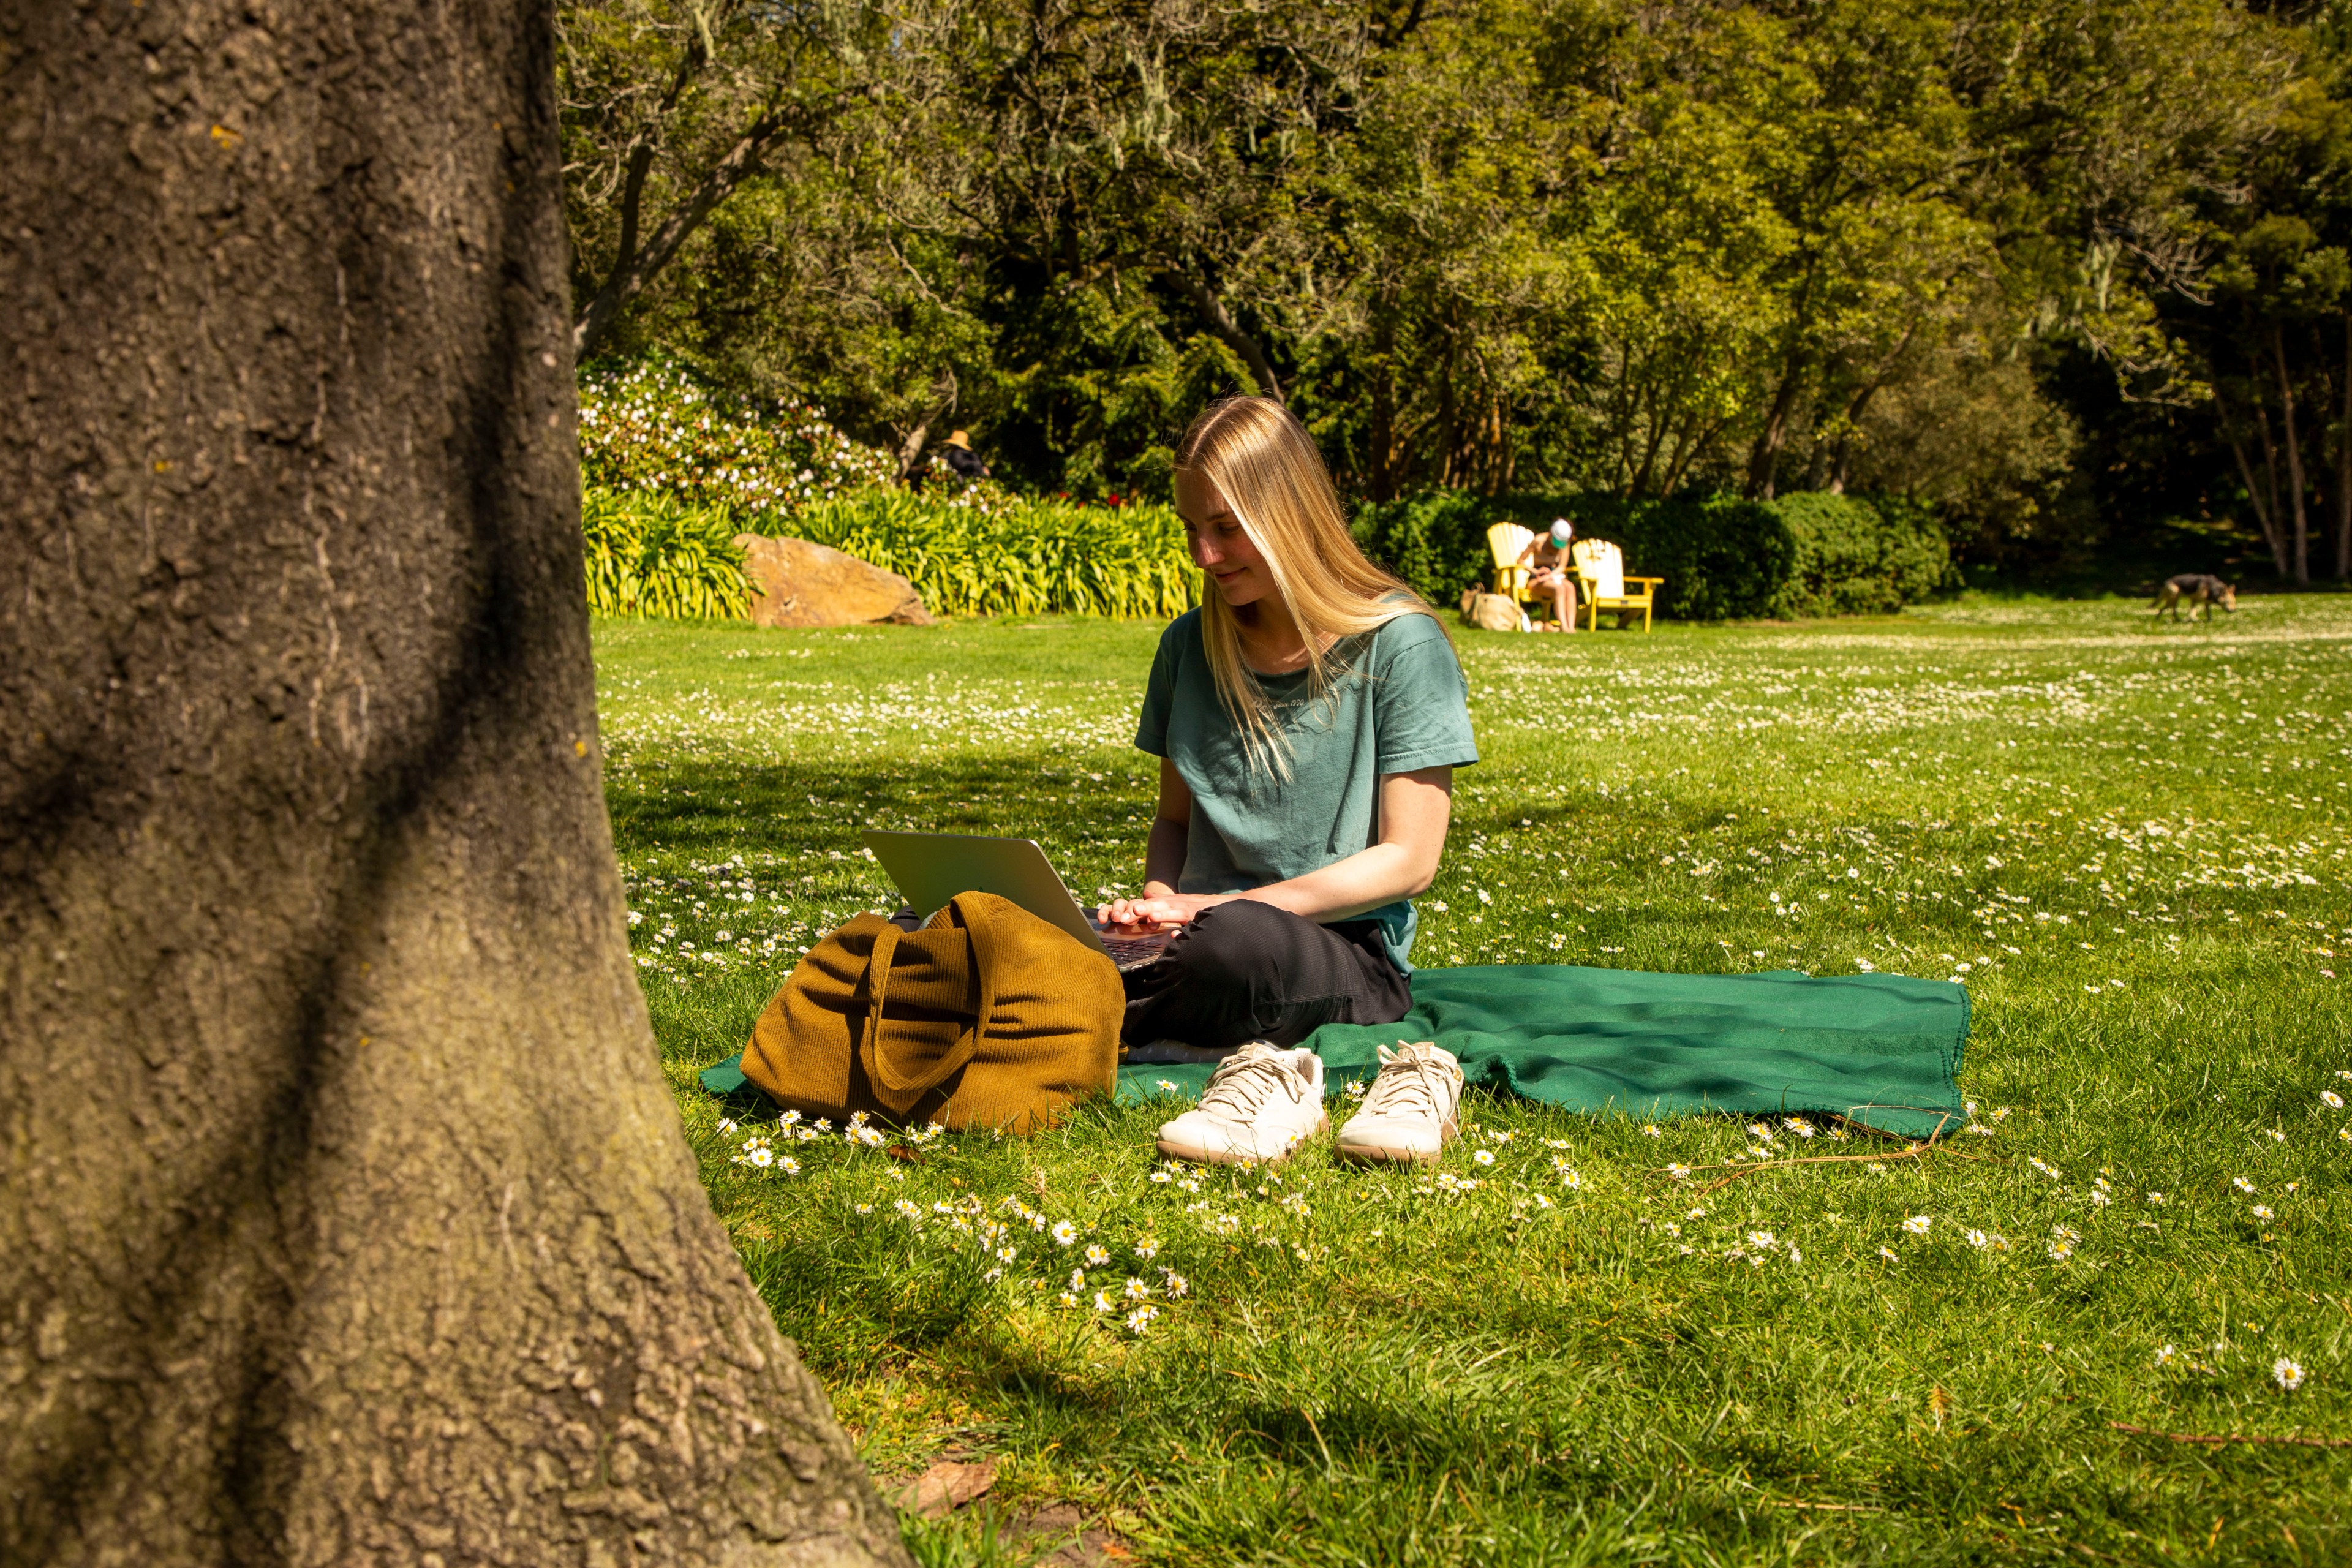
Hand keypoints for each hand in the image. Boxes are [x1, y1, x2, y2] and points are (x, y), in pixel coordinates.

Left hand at [1095, 892, 1229, 929]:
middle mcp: (1185, 903)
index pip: (1153, 903)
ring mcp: (1197, 910)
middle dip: (1142, 910)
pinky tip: (1174, 935)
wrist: (1241, 906)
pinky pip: (1196, 924)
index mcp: (1177, 902)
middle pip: (1161, 904)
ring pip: (1177, 911)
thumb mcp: (1185, 905)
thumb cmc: (1210, 909)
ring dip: (1161, 913)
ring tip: (1146, 917)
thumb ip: (1167, 904)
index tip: (1118, 916)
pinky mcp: (1209, 918)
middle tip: (1125, 916)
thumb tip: (1147, 897)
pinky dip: (1185, 928)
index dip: (1136, 908)